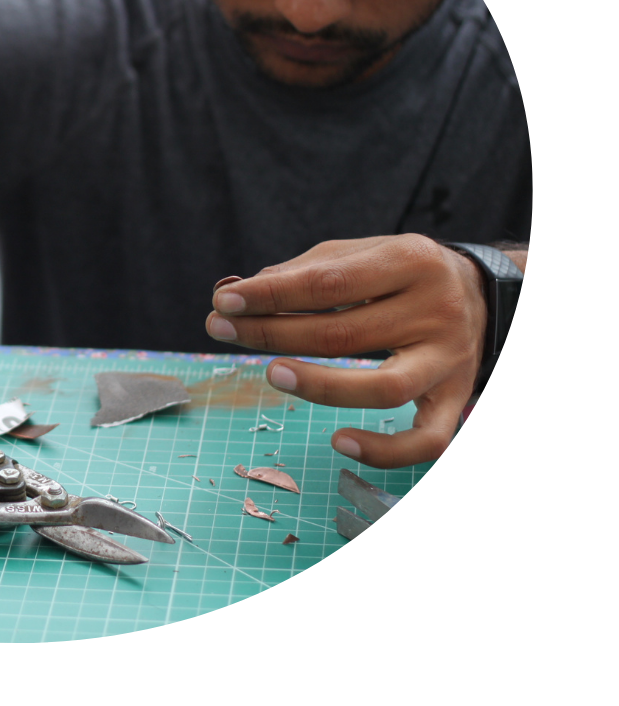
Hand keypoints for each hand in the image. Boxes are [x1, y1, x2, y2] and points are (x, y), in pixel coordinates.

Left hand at [206, 235, 487, 468]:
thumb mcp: (360, 254)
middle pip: (345, 333)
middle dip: (273, 333)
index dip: (271, 294)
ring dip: (320, 386)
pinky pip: (426, 440)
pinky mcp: (455, 400)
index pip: (329, 282)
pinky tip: (338, 442)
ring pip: (383, 388)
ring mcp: (448, 360)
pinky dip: (384, 450)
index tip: (224, 301)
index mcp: (410, 261)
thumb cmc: (400, 274)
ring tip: (272, 374)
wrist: (483, 294)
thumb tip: (236, 293)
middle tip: (221, 330)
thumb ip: (302, 272)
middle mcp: (435, 310)